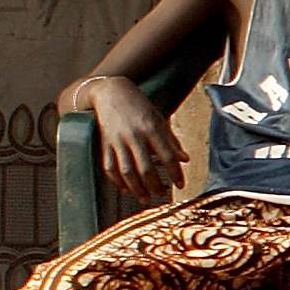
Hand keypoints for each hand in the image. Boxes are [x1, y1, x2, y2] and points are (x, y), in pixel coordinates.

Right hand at [85, 77, 187, 202]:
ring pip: (127, 171)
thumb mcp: (159, 118)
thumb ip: (171, 140)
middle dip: (156, 186)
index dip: (175, 174)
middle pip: (146, 168)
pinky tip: (126, 189)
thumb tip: (185, 159)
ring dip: (137, 189)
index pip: (167, 157)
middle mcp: (134, 136)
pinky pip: (110, 167)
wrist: (110, 92)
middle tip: (162, 194)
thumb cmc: (139, 105)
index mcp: (151, 128)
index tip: (181, 185)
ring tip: (146, 198)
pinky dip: (117, 181)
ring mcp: (117, 141)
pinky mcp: (104, 144)